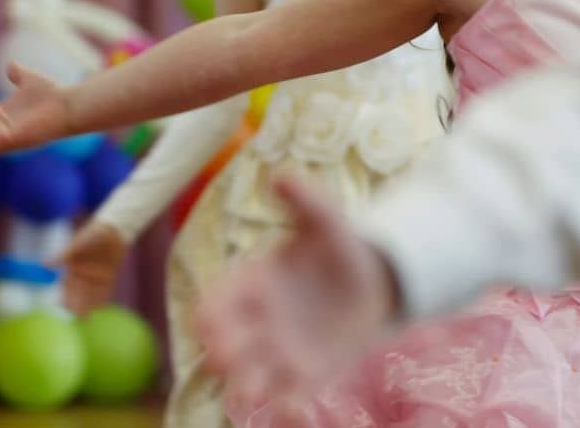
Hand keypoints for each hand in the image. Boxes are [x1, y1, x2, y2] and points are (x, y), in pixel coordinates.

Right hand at [56, 221, 129, 314]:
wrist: (113, 230)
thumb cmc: (92, 234)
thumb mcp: (77, 244)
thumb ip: (64, 255)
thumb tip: (45, 265)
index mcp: (72, 270)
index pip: (67, 286)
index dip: (64, 295)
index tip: (61, 304)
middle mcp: (83, 277)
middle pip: (78, 294)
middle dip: (76, 305)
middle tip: (74, 316)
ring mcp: (96, 278)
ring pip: (90, 295)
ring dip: (87, 306)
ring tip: (84, 318)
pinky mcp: (109, 278)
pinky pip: (105, 291)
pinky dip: (102, 298)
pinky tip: (100, 307)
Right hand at [197, 173, 398, 414]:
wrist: (371, 280)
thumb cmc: (335, 246)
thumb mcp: (325, 219)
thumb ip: (305, 200)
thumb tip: (282, 176)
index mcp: (248, 286)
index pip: (213, 306)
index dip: (208, 318)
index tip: (210, 326)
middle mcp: (253, 326)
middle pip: (223, 350)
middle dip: (223, 360)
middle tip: (232, 367)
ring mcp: (275, 356)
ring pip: (247, 381)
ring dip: (246, 392)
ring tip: (258, 399)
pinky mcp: (303, 379)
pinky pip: (286, 402)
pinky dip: (286, 414)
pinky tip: (298, 418)